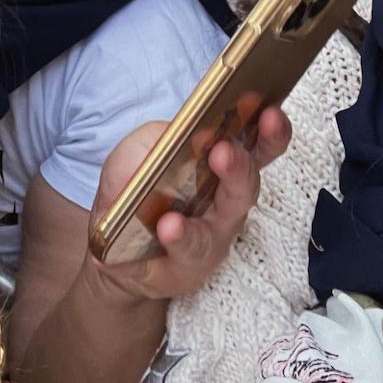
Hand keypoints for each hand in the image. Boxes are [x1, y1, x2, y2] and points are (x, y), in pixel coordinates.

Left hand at [86, 106, 290, 304]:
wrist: (112, 237)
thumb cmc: (137, 180)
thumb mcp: (143, 145)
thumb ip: (166, 136)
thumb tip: (195, 134)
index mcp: (223, 165)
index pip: (259, 146)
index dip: (271, 131)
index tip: (270, 112)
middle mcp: (226, 204)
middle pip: (245, 187)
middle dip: (238, 169)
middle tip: (223, 152)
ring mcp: (208, 241)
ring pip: (211, 236)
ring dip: (193, 228)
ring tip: (171, 220)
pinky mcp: (183, 271)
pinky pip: (176, 262)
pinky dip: (165, 250)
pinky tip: (158, 236)